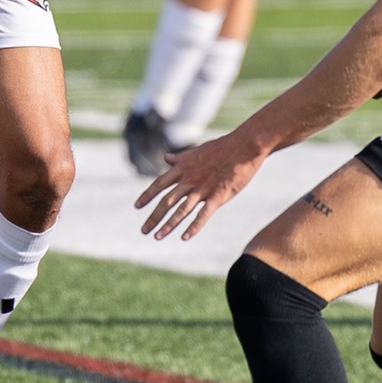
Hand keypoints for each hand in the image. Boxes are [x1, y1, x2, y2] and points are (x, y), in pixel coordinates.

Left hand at [135, 129, 266, 240]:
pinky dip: (193, 227)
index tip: (137, 206)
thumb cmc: (223, 147)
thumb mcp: (197, 151)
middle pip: (166, 201)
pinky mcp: (218, 196)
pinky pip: (203, 215)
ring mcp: (203, 189)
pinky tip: (184, 237)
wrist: (245, 145)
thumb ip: (181, 158)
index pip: (159, 184)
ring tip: (157, 237)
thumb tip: (166, 158)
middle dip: (153, 217)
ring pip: (181, 211)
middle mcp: (189, 179)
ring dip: (168, 225)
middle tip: (143, 230)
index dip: (147, 195)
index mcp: (183, 168)